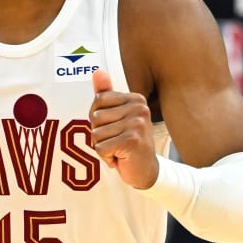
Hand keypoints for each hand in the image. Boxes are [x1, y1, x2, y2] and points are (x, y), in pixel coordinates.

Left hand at [88, 70, 158, 188]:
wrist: (146, 171)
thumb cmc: (128, 143)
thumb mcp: (116, 117)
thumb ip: (106, 95)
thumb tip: (97, 72)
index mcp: (136, 99)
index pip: (98, 100)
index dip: (99, 119)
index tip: (115, 128)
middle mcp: (139, 108)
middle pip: (95, 117)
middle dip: (100, 134)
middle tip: (117, 142)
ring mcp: (137, 124)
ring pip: (96, 134)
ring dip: (103, 147)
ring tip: (119, 150)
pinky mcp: (131, 141)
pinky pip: (100, 148)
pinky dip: (106, 158)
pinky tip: (121, 158)